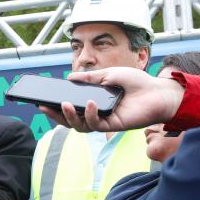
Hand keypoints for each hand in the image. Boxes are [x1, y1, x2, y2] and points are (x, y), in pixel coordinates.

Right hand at [39, 67, 183, 132]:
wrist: (158, 91)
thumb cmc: (136, 82)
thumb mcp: (108, 74)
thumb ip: (89, 78)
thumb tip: (69, 77)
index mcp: (94, 101)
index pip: (71, 107)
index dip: (55, 106)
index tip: (41, 100)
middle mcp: (97, 113)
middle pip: (71, 120)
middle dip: (55, 115)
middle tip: (43, 107)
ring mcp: (104, 121)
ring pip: (80, 126)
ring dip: (69, 117)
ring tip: (63, 104)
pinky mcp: (114, 126)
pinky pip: (96, 125)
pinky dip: (90, 114)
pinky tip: (90, 103)